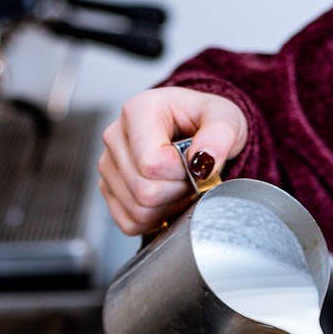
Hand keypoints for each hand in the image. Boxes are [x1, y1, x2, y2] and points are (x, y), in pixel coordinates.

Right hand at [98, 86, 248, 234]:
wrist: (194, 129)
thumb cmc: (205, 121)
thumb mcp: (225, 119)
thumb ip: (220, 136)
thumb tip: (203, 162)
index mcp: (138, 111)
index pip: (152, 164)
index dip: (183, 174)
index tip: (196, 164)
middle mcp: (115, 136)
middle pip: (144, 192)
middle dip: (178, 192)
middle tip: (192, 178)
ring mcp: (107, 164)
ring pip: (137, 211)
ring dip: (168, 207)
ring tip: (180, 185)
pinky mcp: (108, 189)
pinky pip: (129, 222)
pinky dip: (154, 219)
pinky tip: (167, 199)